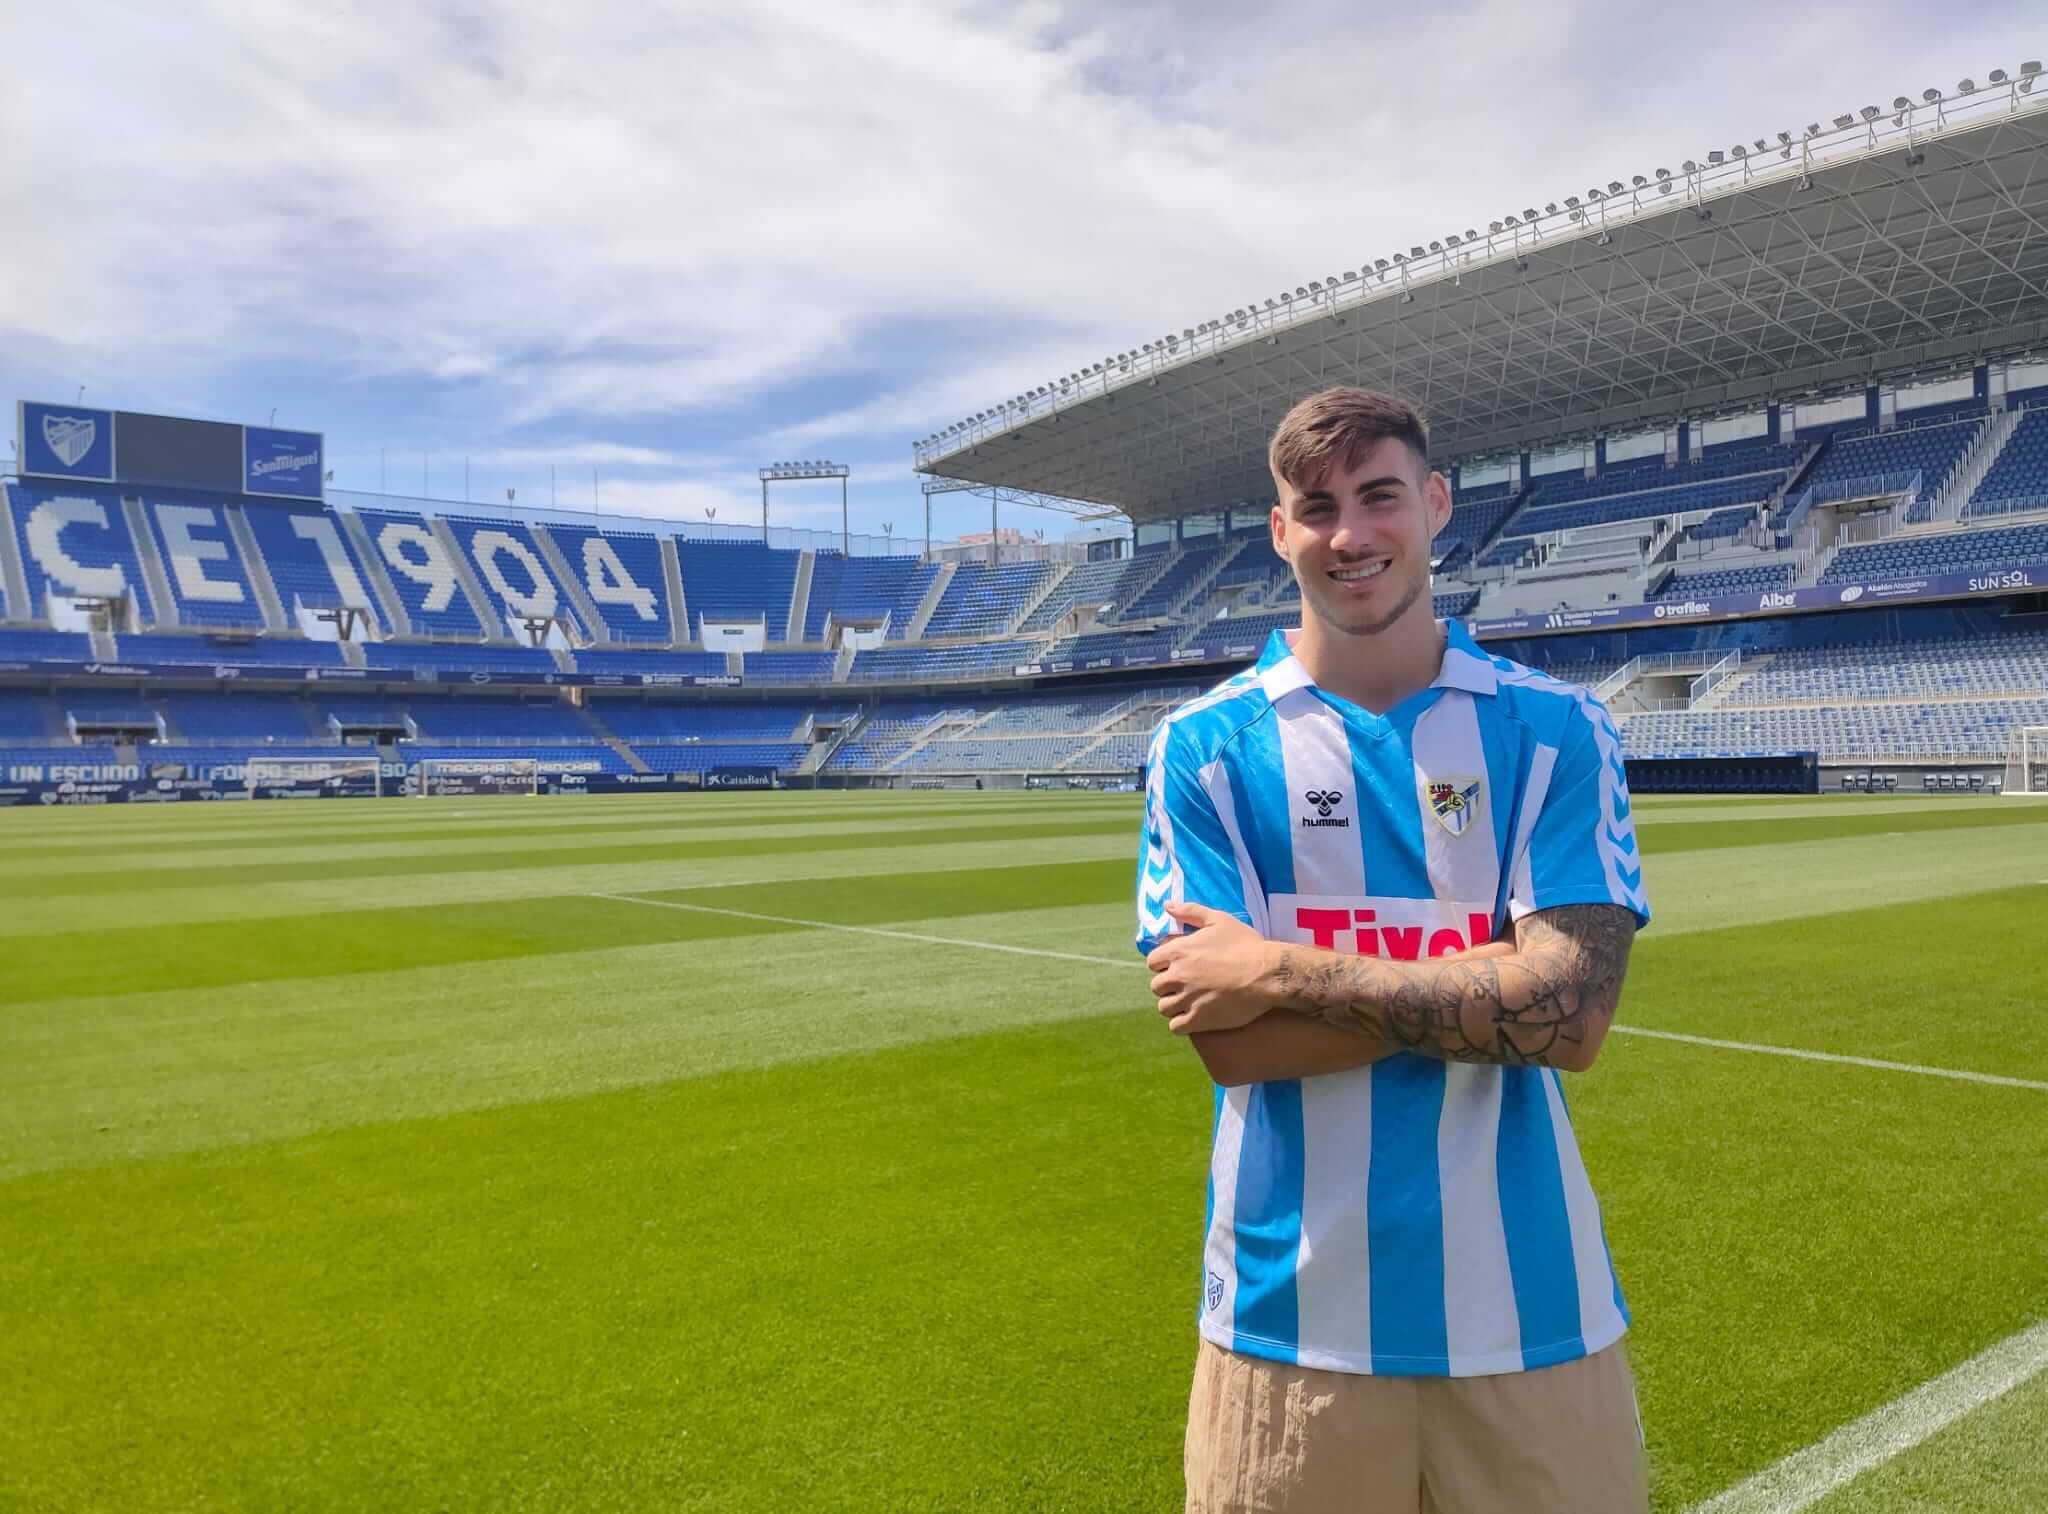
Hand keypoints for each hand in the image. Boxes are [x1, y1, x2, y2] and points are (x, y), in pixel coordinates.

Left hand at [1146, 902, 1280, 1034]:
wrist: (1267, 974)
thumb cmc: (1245, 945)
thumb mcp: (1218, 920)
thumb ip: (1190, 911)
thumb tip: (1167, 906)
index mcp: (1178, 951)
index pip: (1152, 962)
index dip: (1164, 965)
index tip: (1178, 966)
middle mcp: (1178, 976)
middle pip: (1156, 986)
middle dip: (1168, 986)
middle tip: (1186, 985)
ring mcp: (1187, 999)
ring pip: (1164, 1008)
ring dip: (1174, 1006)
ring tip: (1190, 1003)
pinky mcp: (1199, 1020)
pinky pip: (1176, 1027)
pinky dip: (1182, 1024)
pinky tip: (1194, 1018)